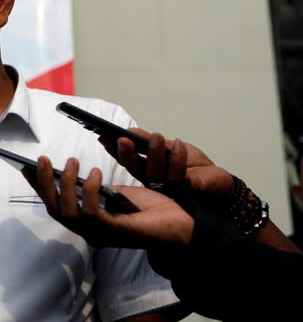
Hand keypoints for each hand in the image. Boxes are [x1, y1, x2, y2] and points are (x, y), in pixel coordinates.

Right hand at [22, 156, 194, 248]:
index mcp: (88, 223)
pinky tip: (94, 173)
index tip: (26, 167)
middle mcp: (89, 232)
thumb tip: (73, 170)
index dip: (39, 187)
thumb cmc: (151, 208)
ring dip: (66, 184)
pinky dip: (88, 191)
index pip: (54, 205)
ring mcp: (100, 235)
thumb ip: (95, 189)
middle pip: (54, 210)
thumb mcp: (116, 192)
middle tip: (43, 159)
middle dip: (44, 184)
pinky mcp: (114, 232)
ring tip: (74, 161)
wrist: (183, 223)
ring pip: (68, 212)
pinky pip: (91, 213)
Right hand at [100, 130, 232, 200]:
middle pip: (135, 170)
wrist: (218, 182)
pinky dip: (178, 159)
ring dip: (154, 154)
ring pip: (155, 174)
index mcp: (146, 171)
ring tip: (156, 136)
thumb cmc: (192, 166)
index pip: (126, 160)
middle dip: (127, 154)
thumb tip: (129, 130)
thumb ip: (149, 141)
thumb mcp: (168, 147)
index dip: (114, 150)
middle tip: (123, 139)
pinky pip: (178, 176)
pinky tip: (178, 145)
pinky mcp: (185, 191)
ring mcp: (168, 188)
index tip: (103, 136)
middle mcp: (153, 182)